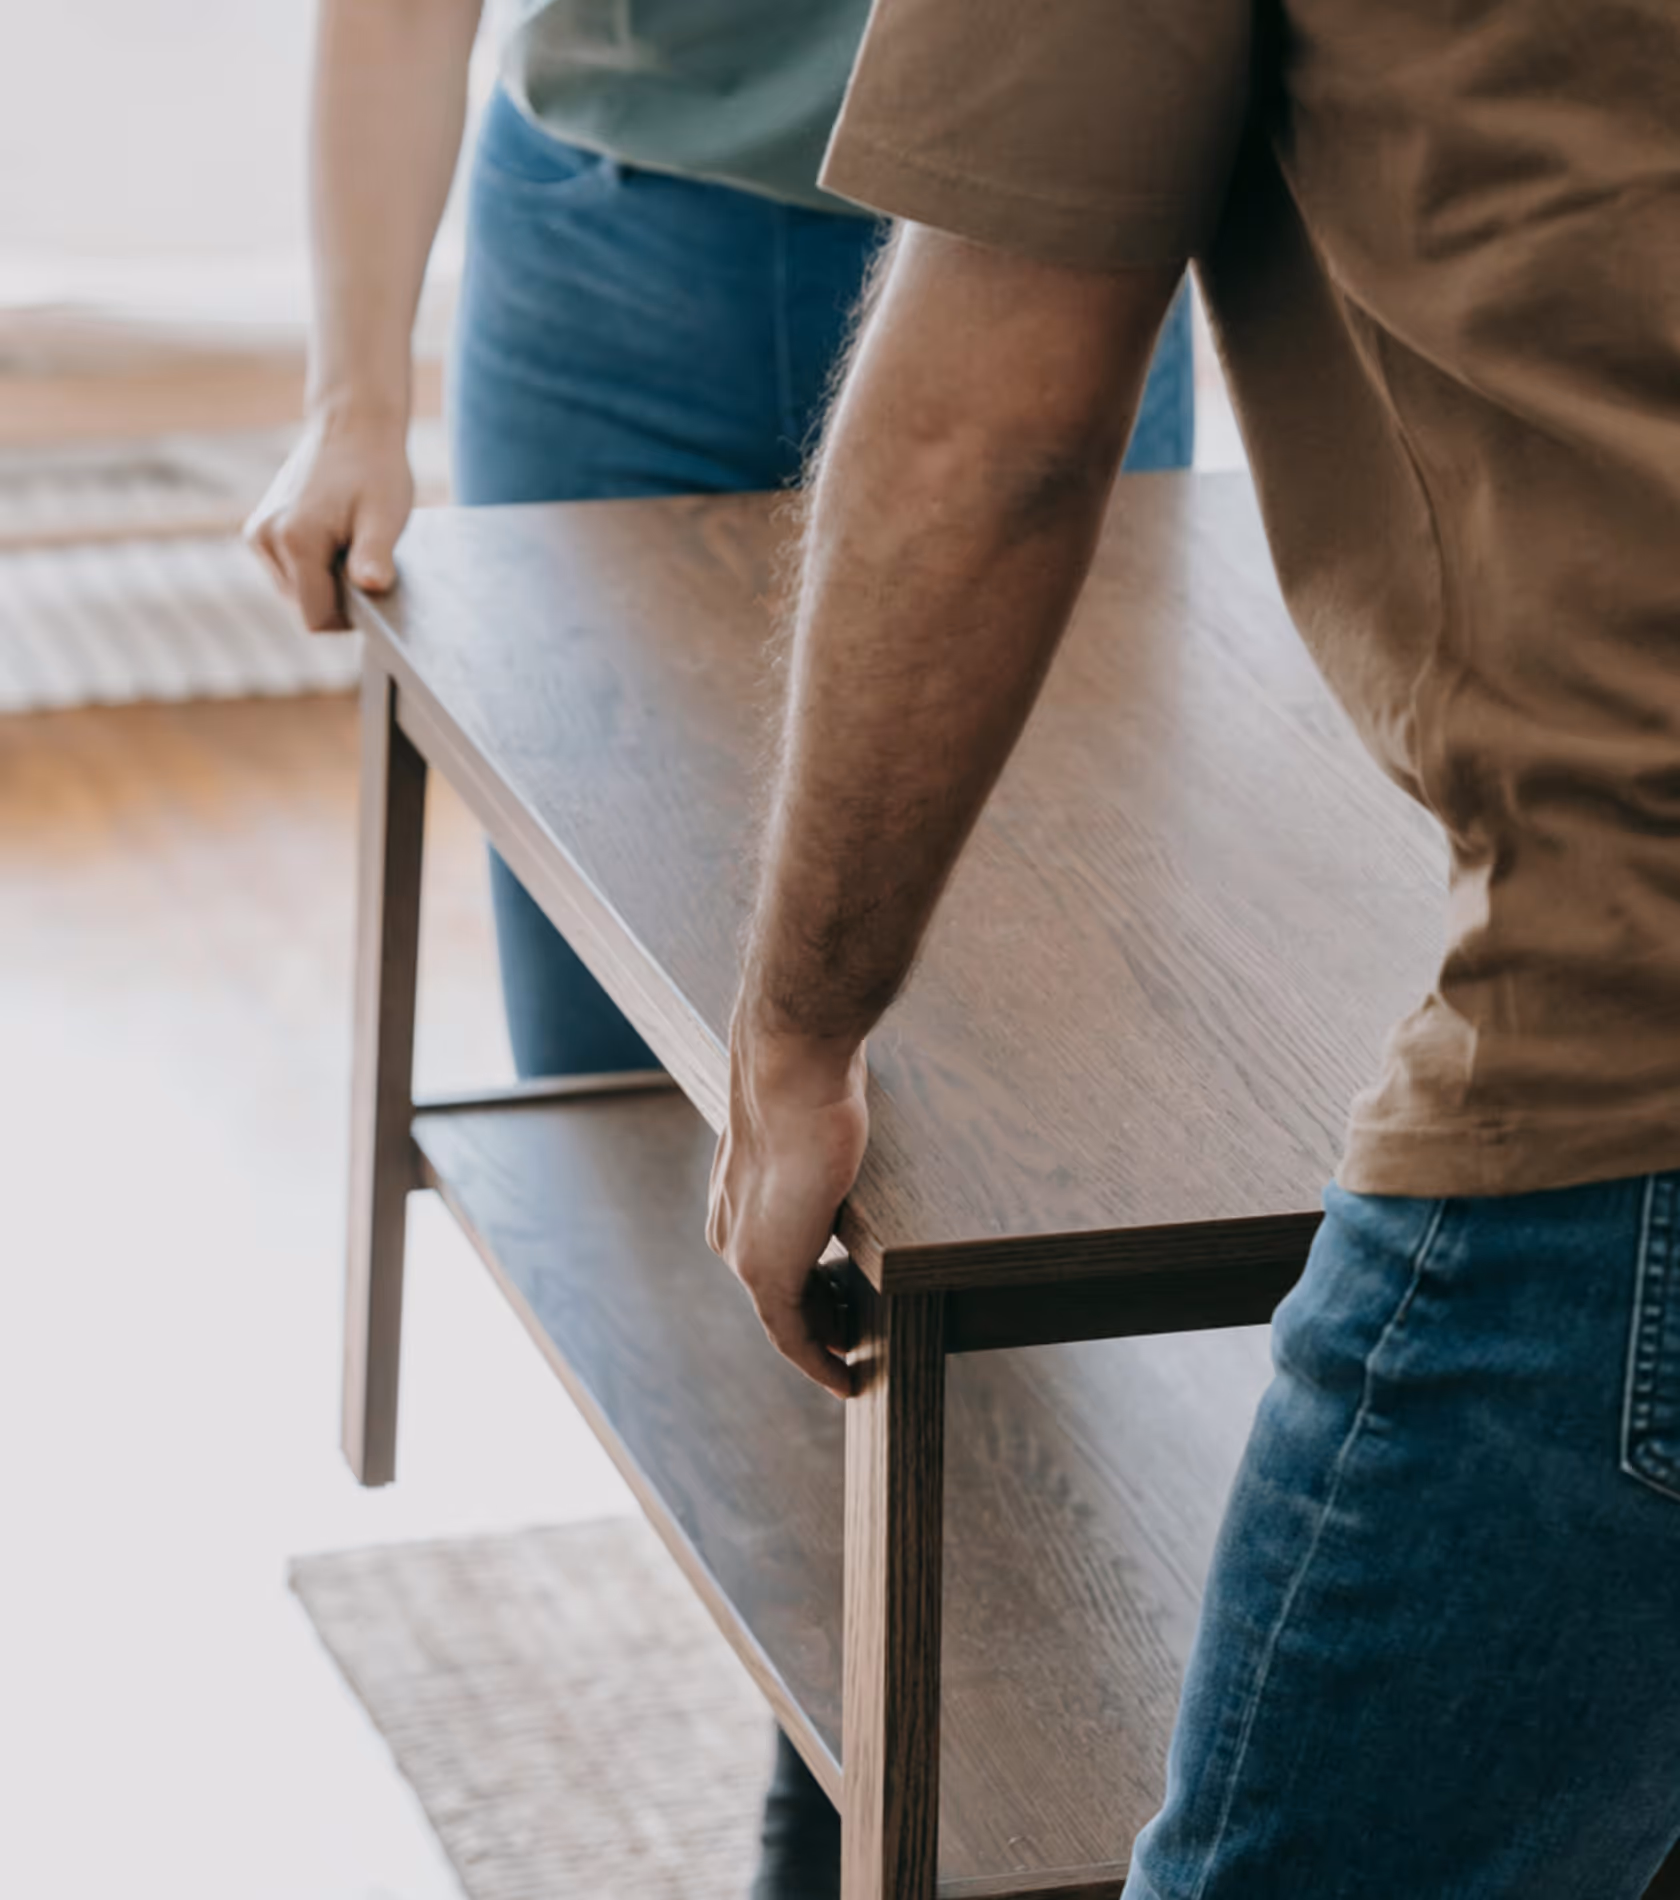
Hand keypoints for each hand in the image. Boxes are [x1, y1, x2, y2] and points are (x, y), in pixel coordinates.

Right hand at [244, 402, 413, 631]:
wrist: (352, 427)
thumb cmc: (375, 470)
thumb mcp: (385, 516)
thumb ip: (374, 556)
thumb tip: (372, 587)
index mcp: (295, 541)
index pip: (316, 618)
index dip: (349, 618)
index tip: (372, 588)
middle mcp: (265, 539)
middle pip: (304, 606)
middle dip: (337, 597)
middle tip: (364, 558)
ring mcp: (258, 534)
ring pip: (295, 592)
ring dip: (325, 582)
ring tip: (348, 544)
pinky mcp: (258, 530)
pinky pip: (288, 572)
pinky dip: (312, 567)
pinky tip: (333, 539)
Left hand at [707, 1014, 868, 1398]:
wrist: (790, 1074)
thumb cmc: (808, 1083)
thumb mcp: (811, 1119)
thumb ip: (817, 1137)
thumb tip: (842, 1116)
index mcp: (738, 1198)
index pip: (776, 1253)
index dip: (808, 1283)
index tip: (837, 1298)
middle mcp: (731, 1232)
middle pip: (779, 1291)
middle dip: (818, 1316)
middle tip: (855, 1338)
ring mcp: (744, 1256)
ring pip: (785, 1317)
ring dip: (822, 1342)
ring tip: (855, 1360)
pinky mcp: (765, 1274)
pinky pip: (791, 1335)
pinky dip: (817, 1361)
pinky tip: (845, 1376)